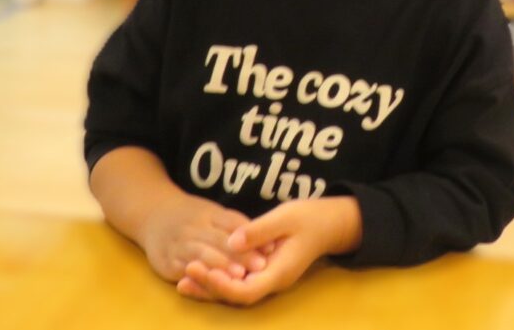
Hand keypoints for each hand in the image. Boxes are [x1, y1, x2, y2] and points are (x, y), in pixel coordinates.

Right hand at [138, 193, 268, 282]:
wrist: (153, 214)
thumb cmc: (193, 217)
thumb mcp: (214, 213)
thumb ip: (237, 226)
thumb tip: (269, 242)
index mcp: (209, 213)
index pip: (232, 224)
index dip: (251, 237)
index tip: (270, 249)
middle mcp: (194, 227)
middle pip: (218, 241)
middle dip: (239, 255)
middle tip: (259, 266)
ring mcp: (179, 243)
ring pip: (201, 256)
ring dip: (219, 266)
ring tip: (237, 276)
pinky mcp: (166, 261)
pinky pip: (182, 269)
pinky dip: (196, 276)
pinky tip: (208, 283)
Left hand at [176, 196, 361, 305]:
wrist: (330, 223)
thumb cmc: (310, 218)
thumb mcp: (286, 217)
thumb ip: (259, 230)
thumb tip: (232, 241)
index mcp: (280, 272)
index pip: (247, 290)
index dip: (222, 285)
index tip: (201, 269)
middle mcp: (272, 281)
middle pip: (236, 296)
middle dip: (209, 288)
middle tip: (184, 275)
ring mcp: (268, 278)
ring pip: (235, 291)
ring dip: (211, 286)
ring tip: (183, 278)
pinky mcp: (263, 270)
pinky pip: (238, 280)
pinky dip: (219, 277)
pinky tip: (201, 269)